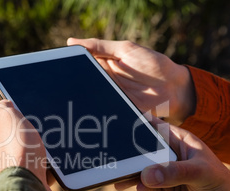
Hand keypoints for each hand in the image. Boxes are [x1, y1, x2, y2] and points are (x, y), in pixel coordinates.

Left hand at [0, 100, 53, 190]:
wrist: (26, 186)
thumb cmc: (15, 150)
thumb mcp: (6, 115)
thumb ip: (4, 106)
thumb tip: (7, 106)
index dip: (14, 112)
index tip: (26, 114)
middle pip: (16, 134)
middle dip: (29, 132)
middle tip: (38, 131)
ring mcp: (8, 169)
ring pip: (30, 150)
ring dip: (41, 149)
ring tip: (46, 150)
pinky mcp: (24, 181)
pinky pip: (40, 167)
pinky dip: (47, 165)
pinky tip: (49, 164)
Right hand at [67, 38, 195, 125]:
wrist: (173, 88)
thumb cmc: (152, 64)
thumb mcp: (125, 49)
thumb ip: (100, 46)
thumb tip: (71, 42)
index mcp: (103, 64)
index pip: (80, 63)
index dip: (69, 64)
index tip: (56, 64)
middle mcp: (102, 80)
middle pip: (81, 81)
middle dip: (70, 82)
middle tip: (57, 82)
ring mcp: (107, 95)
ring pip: (87, 95)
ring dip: (79, 96)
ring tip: (66, 95)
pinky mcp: (114, 109)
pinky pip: (99, 108)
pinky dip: (92, 108)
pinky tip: (83, 107)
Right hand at [115, 122, 229, 190]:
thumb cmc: (223, 187)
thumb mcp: (202, 173)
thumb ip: (175, 172)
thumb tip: (146, 175)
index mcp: (178, 142)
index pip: (153, 128)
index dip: (136, 124)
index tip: (119, 125)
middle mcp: (166, 157)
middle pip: (140, 151)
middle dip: (127, 153)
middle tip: (113, 155)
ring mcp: (161, 176)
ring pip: (138, 172)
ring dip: (128, 174)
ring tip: (118, 176)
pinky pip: (143, 189)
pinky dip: (138, 189)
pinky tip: (137, 189)